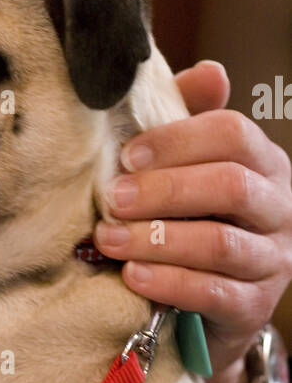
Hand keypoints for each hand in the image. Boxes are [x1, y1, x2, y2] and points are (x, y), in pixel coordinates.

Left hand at [94, 60, 291, 382]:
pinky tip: (131, 276)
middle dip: (164, 189)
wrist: (209, 311)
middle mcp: (278, 209)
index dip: (177, 140)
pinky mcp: (253, 308)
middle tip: (113, 198)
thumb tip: (210, 71)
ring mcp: (272, 261)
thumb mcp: (190, 171)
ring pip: (219, 243)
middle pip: (229, 186)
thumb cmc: (193, 225)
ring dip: (157, 239)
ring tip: (108, 239)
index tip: (127, 154)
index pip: (233, 134)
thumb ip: (190, 121)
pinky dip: (168, 282)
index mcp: (264, 165)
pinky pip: (213, 292)